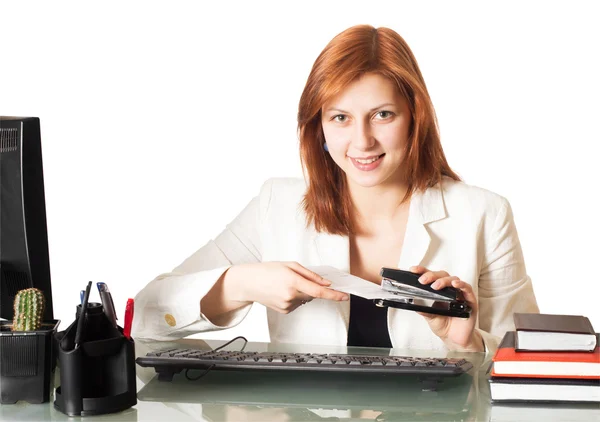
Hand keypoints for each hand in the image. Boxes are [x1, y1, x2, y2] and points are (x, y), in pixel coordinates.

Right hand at [226, 262, 348, 313]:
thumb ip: (310, 274)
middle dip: (312, 288)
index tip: (344, 296)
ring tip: (285, 284)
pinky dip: (295, 297)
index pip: (319, 291)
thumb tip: (325, 283)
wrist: (249, 283)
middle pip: (313, 294)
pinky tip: (283, 292)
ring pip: (305, 299)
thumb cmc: (267, 271)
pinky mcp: (284, 311)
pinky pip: (298, 304)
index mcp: (293, 281)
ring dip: (302, 292)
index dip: (334, 295)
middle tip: (297, 279)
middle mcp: (290, 295)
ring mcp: (287, 305)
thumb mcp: (290, 265)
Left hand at [409, 266, 482, 351]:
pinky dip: (461, 284)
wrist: (454, 339)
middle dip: (431, 276)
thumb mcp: (430, 317)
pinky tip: (455, 285)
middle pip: (442, 275)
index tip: (413, 270)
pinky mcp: (470, 300)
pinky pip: (467, 288)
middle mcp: (449, 290)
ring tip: (436, 286)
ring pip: (453, 279)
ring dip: (444, 281)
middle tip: (423, 280)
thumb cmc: (443, 325)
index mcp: (438, 291)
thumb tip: (413, 301)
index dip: (422, 271)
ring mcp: (460, 294)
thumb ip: (423, 309)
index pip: (431, 277)